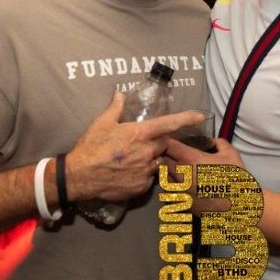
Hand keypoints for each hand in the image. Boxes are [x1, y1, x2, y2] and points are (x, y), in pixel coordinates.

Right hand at [65, 93, 205, 202]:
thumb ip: (115, 107)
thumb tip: (120, 93)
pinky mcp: (141, 186)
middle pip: (164, 144)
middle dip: (158, 142)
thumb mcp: (101, 123)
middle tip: (141, 143)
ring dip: (151, 159)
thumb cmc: (90, 147)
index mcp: (139, 134)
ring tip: (133, 159)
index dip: (187, 118)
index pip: (169, 124)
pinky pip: (149, 178)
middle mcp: (146, 152)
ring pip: (157, 162)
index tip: (200, 116)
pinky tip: (129, 172)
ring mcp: (145, 170)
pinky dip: (144, 174)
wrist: (79, 176)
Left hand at [163, 137, 243, 211]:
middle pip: (162, 159)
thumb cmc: (235, 180)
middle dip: (165, 154)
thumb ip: (219, 143)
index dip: (168, 140)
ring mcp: (178, 190)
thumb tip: (211, 140)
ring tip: (177, 169)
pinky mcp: (179, 203)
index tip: (171, 139)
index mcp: (192, 160)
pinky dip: (172, 185)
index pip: (169, 145)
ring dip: (167, 170)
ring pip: (164, 175)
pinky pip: (169, 190)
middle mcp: (180, 174)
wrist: (236, 210)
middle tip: (172, 152)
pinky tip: (182, 184)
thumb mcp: (232, 155)